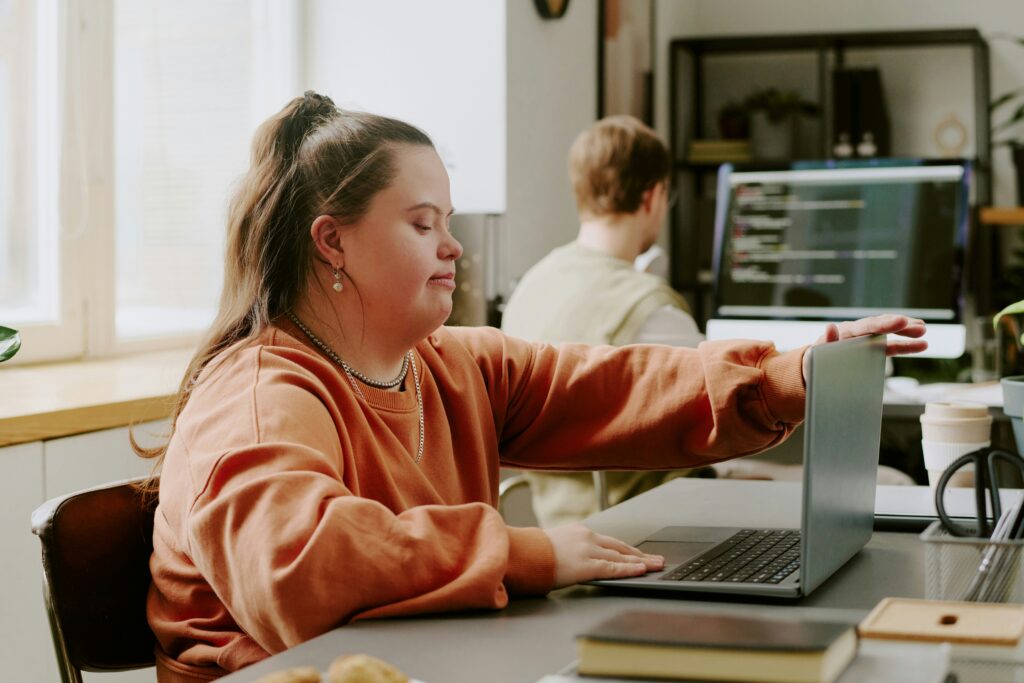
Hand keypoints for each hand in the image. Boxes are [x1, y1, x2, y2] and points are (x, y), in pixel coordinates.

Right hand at [543, 523, 664, 588]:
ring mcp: (588, 551)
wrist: (522, 553)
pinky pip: (613, 569)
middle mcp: (587, 538)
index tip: (641, 554)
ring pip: (621, 558)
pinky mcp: (586, 565)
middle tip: (657, 560)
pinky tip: (641, 571)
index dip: (628, 550)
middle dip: (641, 555)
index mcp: (580, 532)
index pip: (611, 542)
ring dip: (641, 563)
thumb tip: (576, 558)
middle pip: (621, 548)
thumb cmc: (533, 552)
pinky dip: (629, 570)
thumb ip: (571, 548)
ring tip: (656, 566)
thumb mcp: (556, 544)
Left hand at [802, 314, 927, 382]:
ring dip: (906, 331)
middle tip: (919, 326)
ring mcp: (864, 339)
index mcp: (844, 332)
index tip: (901, 321)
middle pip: (880, 326)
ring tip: (923, 330)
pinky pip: (890, 346)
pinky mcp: (870, 348)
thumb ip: (825, 343)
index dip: (884, 324)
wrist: (812, 367)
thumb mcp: (815, 355)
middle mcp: (856, 332)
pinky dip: (905, 345)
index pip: (866, 326)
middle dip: (899, 326)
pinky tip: (923, 344)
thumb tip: (830, 327)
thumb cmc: (813, 362)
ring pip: (888, 333)